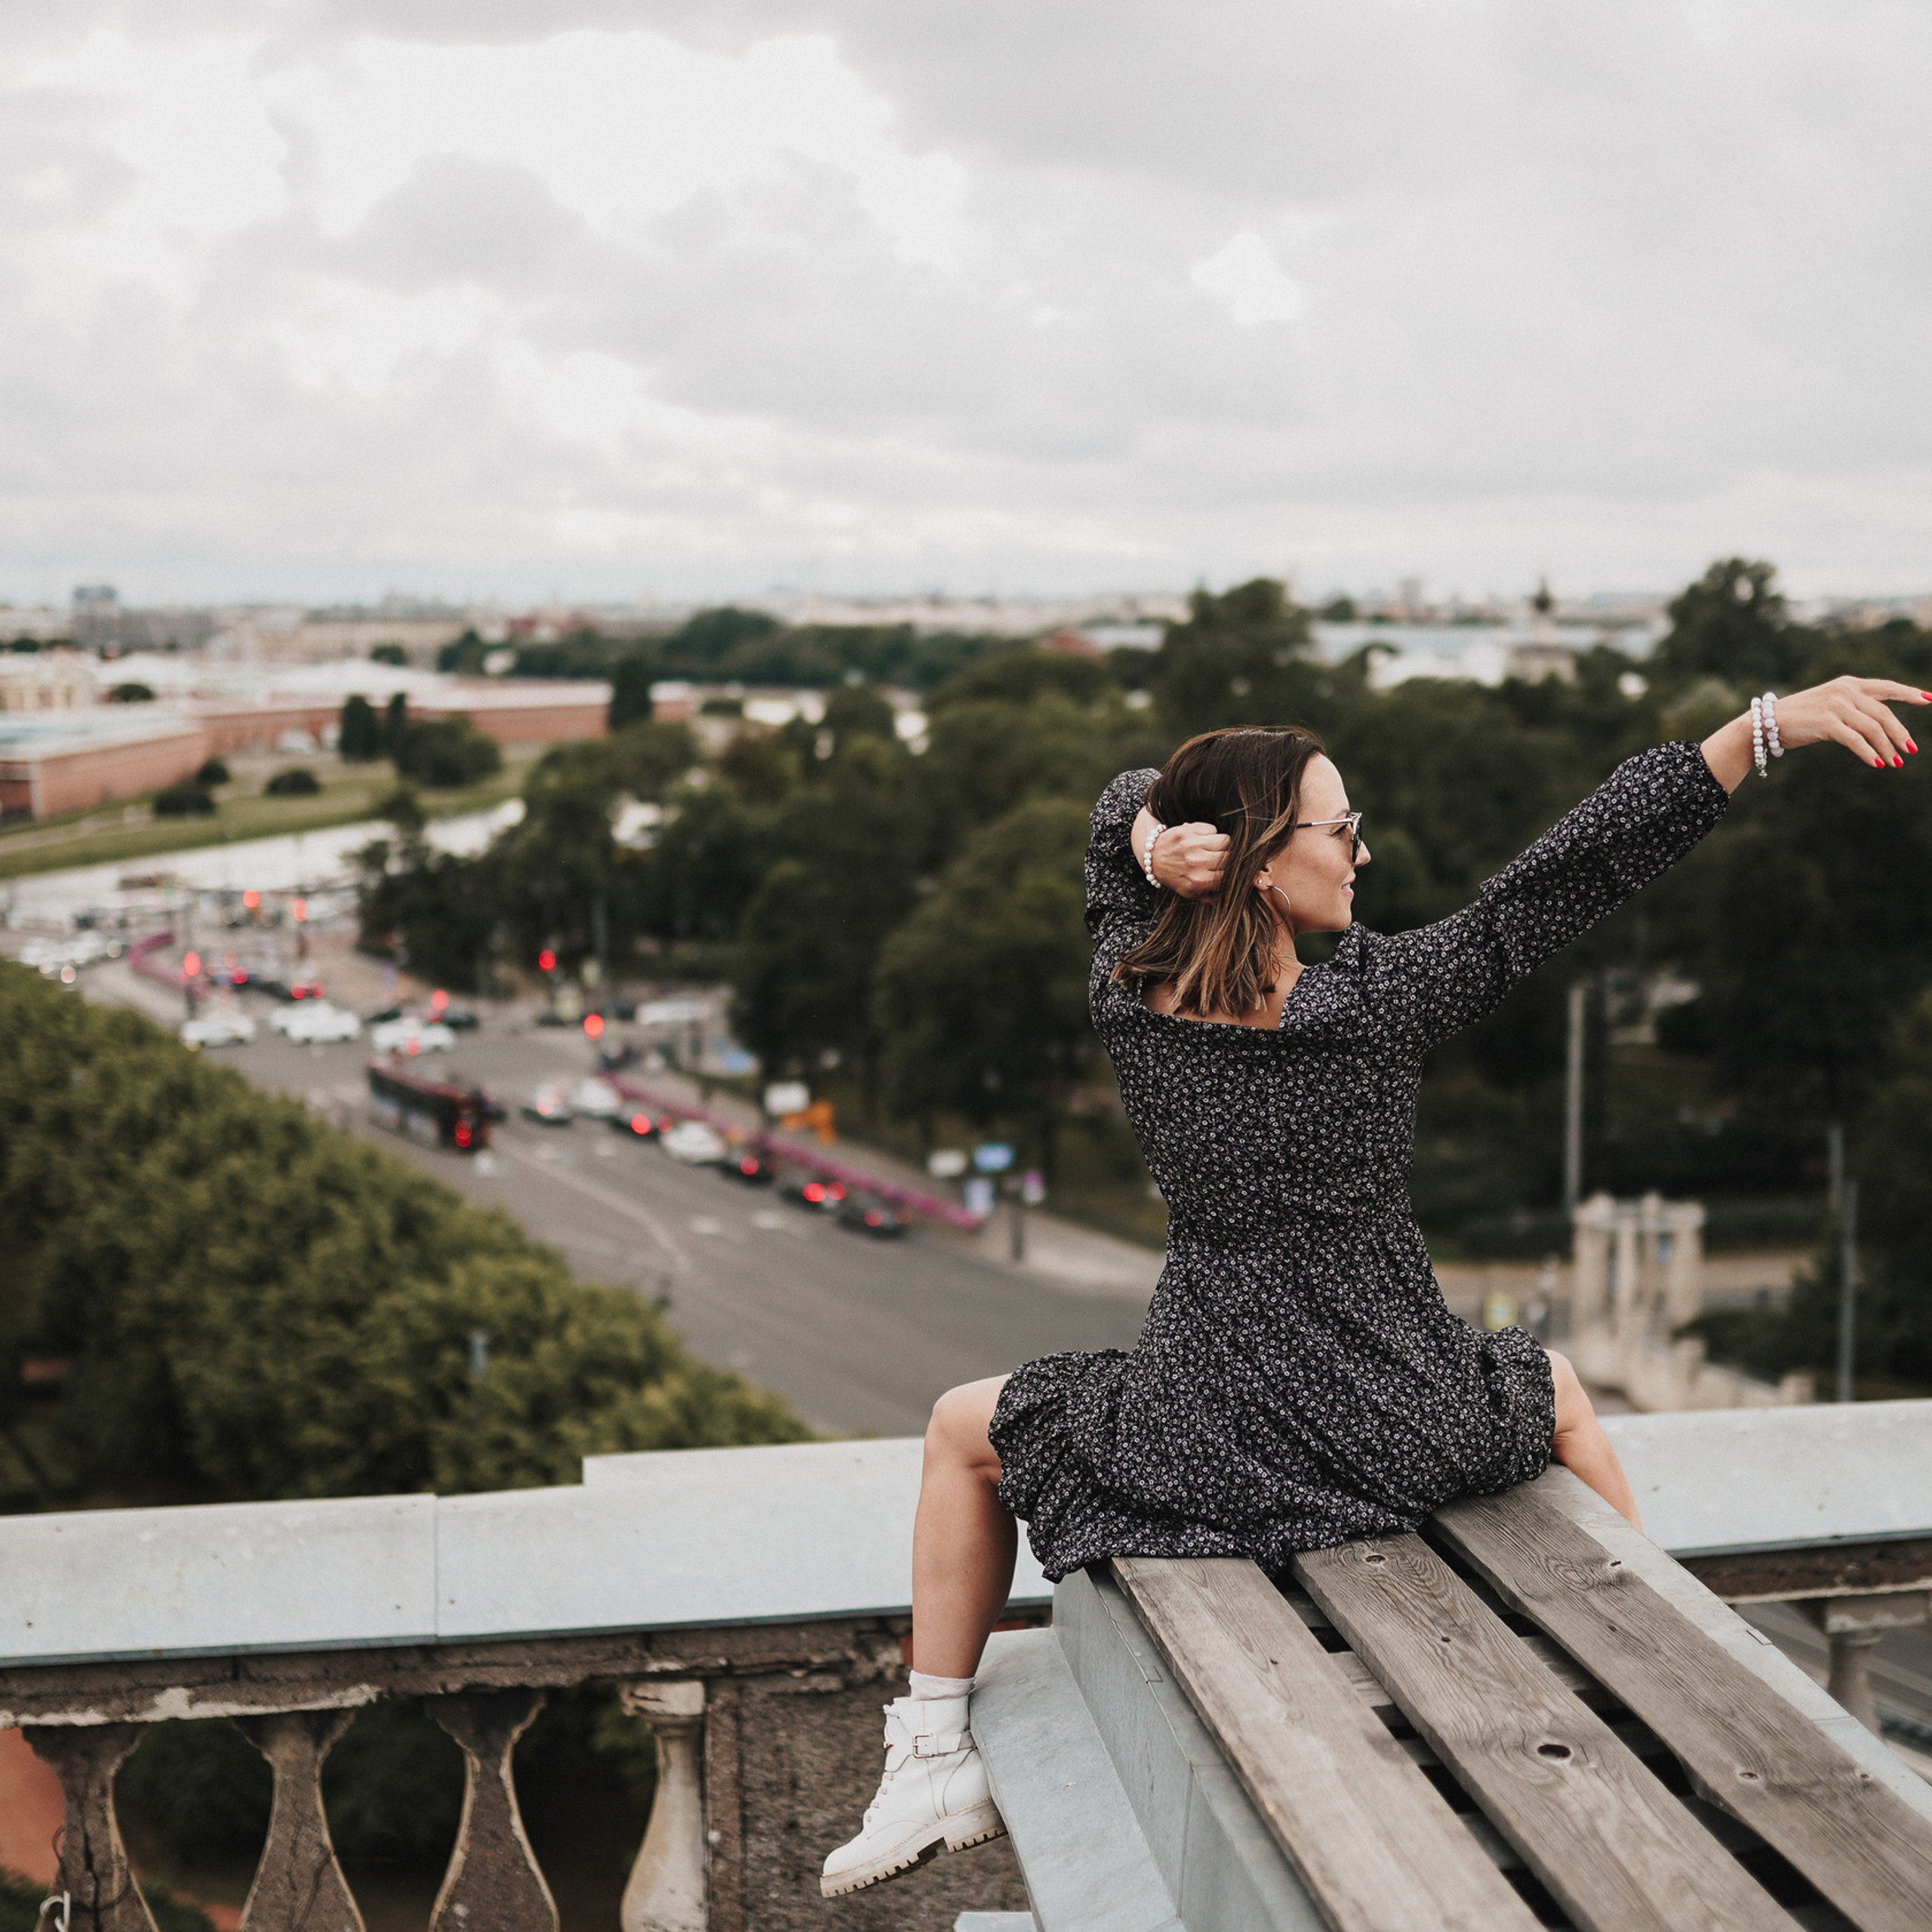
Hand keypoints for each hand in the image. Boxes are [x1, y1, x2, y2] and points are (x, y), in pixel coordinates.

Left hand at [1132, 805, 1226, 897]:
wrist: (1152, 857)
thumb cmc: (1173, 875)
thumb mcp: (1189, 892)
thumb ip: (1208, 897)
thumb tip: (1226, 898)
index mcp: (1199, 880)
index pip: (1229, 873)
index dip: (1228, 870)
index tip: (1223, 869)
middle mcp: (1196, 862)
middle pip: (1229, 856)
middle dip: (1225, 857)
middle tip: (1216, 857)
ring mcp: (1192, 844)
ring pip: (1225, 840)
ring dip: (1220, 843)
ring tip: (1210, 847)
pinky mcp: (1188, 830)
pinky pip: (1213, 828)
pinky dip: (1210, 832)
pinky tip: (1201, 839)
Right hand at [1702, 676, 1928, 790]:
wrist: (1765, 723)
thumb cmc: (1798, 718)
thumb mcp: (1829, 706)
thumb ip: (1853, 708)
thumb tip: (1879, 725)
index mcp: (1848, 684)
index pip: (1886, 688)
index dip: (1909, 693)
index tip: (1930, 699)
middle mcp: (1845, 691)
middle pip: (1883, 713)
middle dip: (1900, 733)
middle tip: (1911, 750)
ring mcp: (1836, 705)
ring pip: (1873, 728)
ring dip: (1887, 747)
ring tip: (1896, 762)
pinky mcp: (1827, 722)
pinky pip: (1855, 740)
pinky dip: (1869, 753)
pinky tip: (1877, 763)